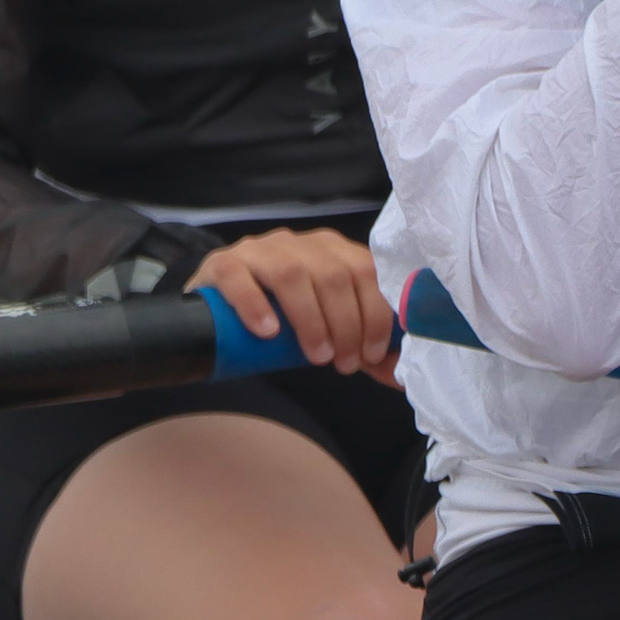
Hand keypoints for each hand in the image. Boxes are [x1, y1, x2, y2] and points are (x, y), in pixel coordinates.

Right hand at [187, 227, 399, 385]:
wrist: (219, 312)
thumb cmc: (283, 319)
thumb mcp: (326, 330)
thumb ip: (361, 348)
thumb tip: (400, 376)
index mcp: (331, 251)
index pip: (366, 269)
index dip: (375, 313)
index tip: (371, 354)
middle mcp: (298, 243)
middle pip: (333, 275)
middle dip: (346, 324)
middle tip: (342, 364)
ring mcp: (259, 250)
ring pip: (292, 273)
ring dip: (310, 319)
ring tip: (316, 356)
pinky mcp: (223, 264)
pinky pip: (239, 276)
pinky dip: (255, 304)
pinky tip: (268, 332)